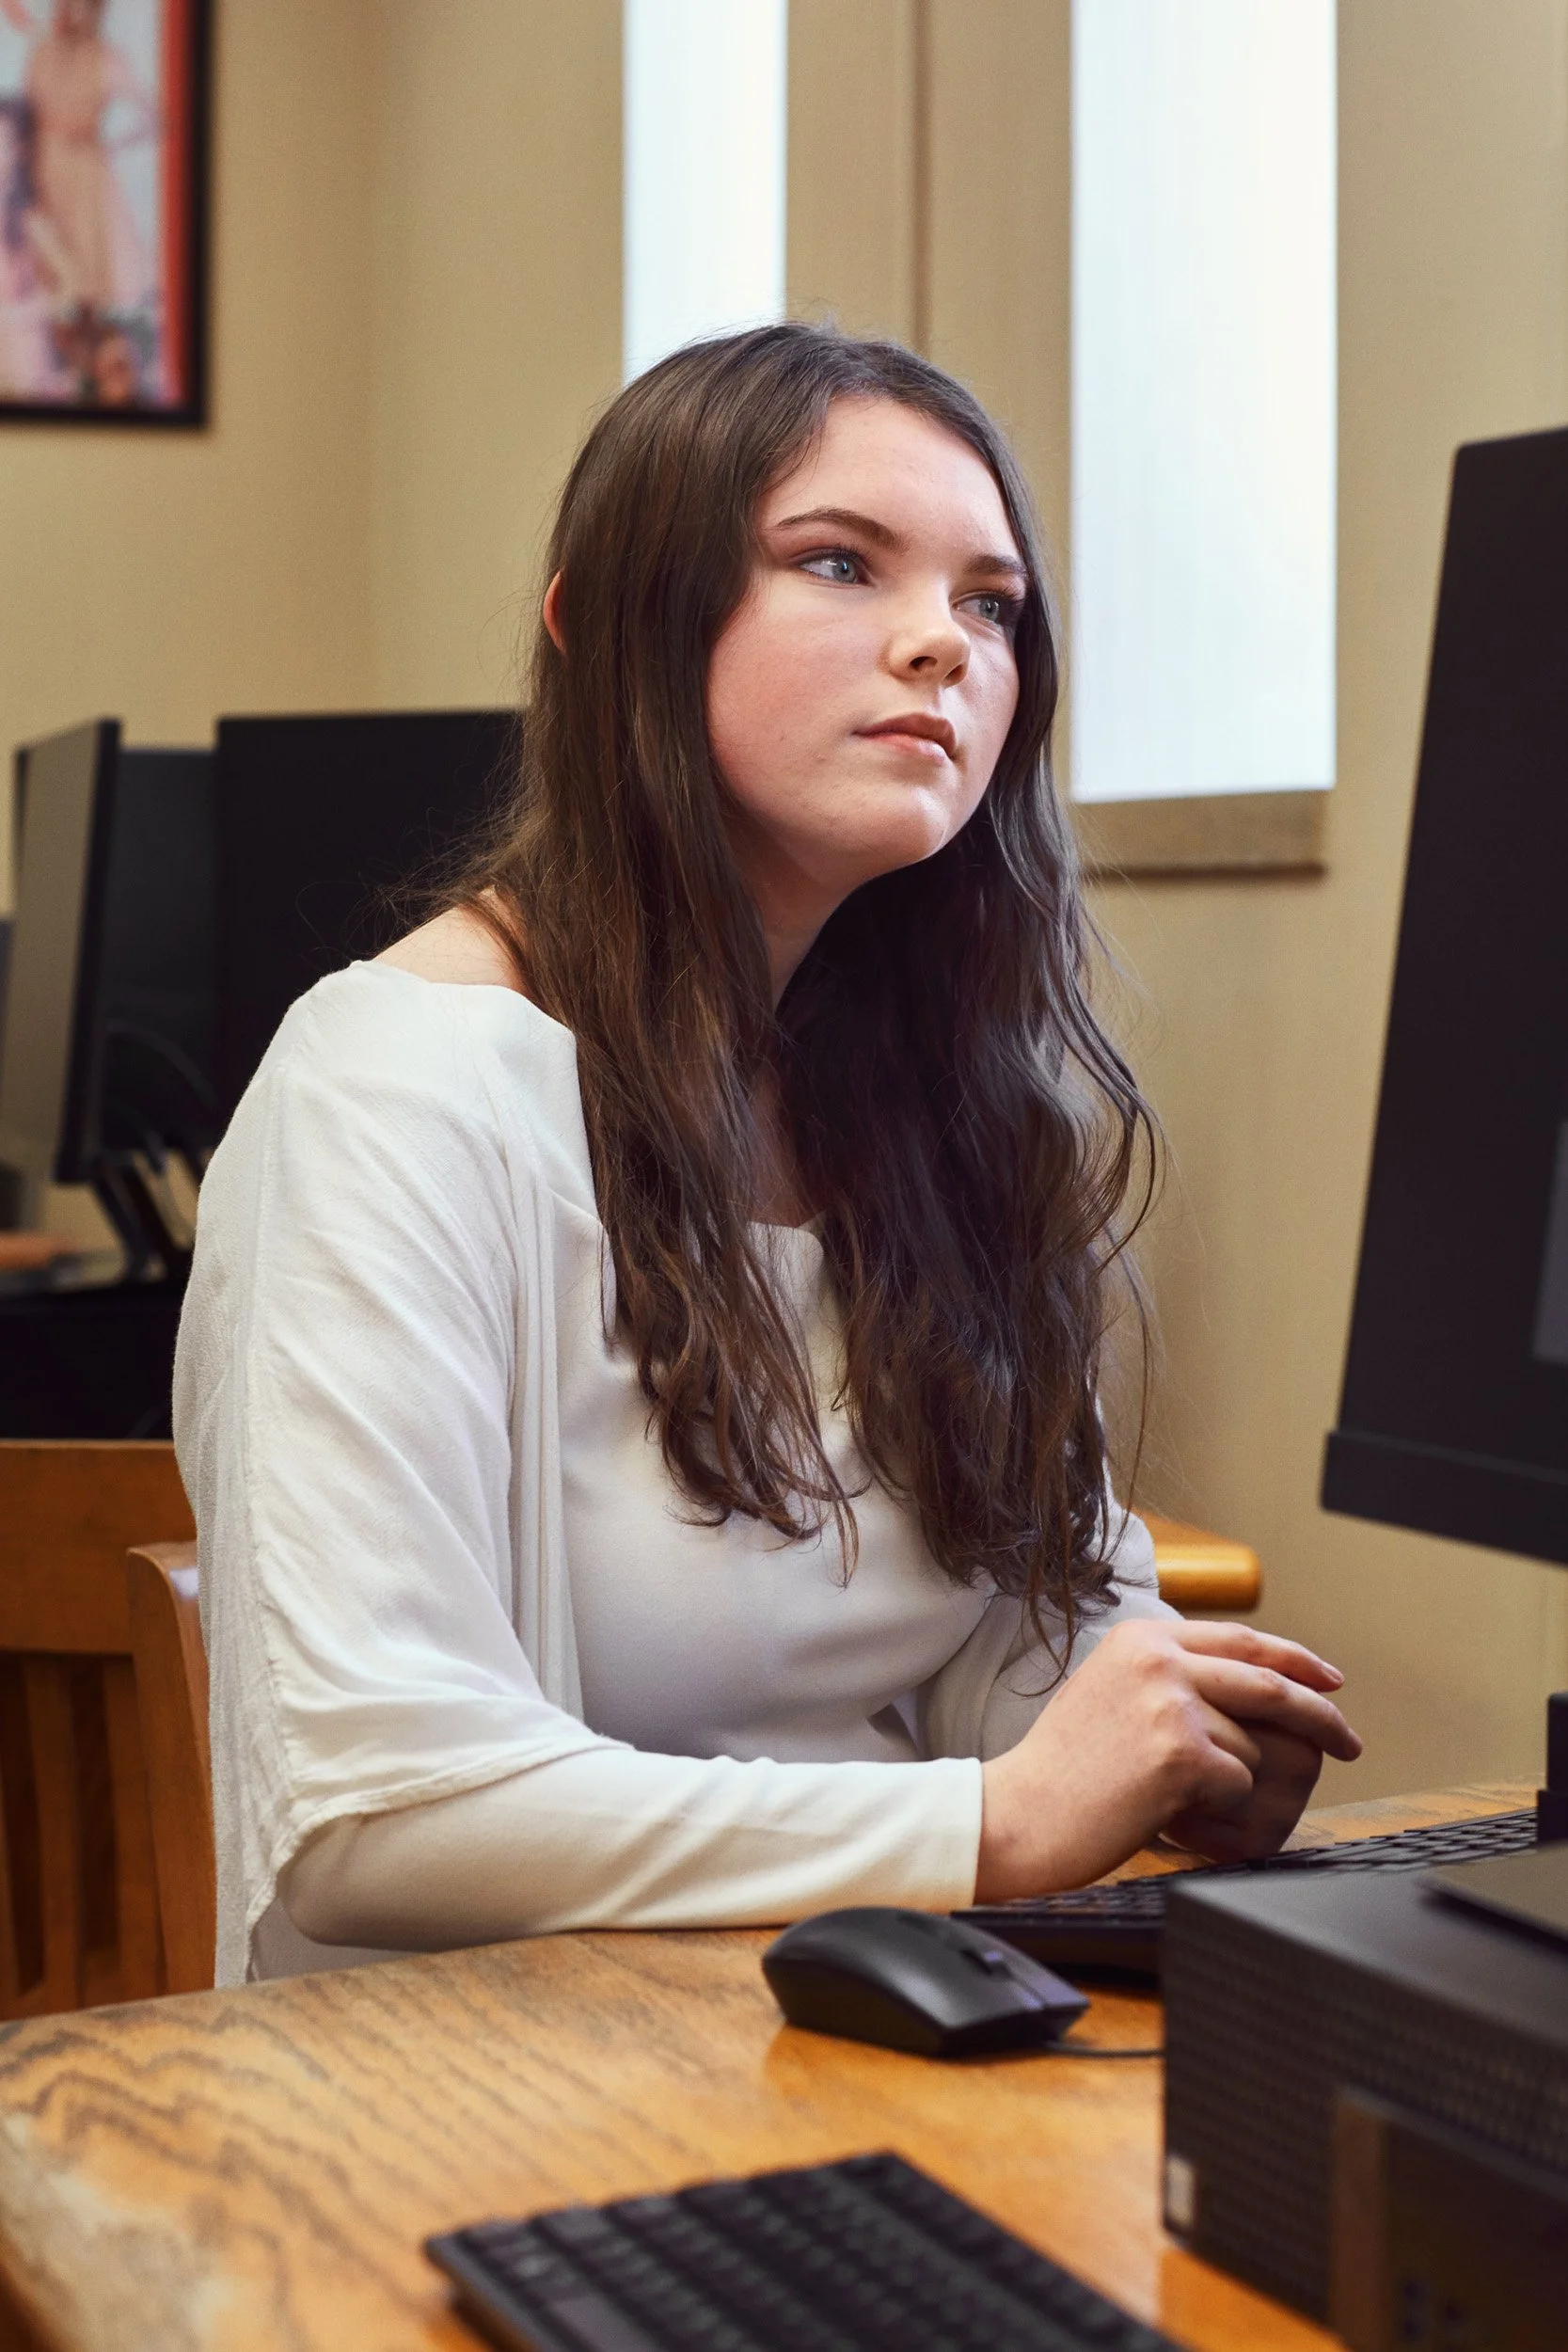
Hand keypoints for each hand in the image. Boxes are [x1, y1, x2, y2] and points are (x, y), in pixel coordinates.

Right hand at [974, 1619, 1361, 1900]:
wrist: (1018, 1813)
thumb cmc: (1062, 1771)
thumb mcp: (1108, 1692)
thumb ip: (1167, 1677)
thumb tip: (1245, 1683)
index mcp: (1142, 1639)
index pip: (1242, 1639)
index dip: (1295, 1659)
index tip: (1328, 1680)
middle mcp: (1158, 1659)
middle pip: (1270, 1680)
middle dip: (1320, 1714)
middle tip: (1350, 1740)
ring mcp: (1170, 1703)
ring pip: (1253, 1743)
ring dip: (1236, 1781)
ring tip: (1183, 1798)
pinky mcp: (1179, 1752)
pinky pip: (1238, 1783)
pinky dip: (1219, 1808)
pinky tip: (1172, 1812)